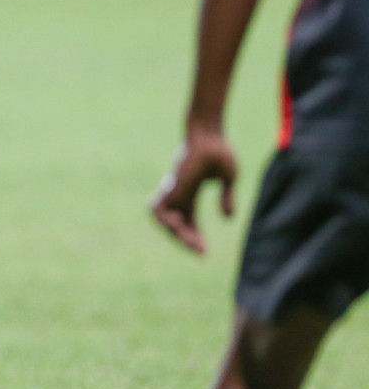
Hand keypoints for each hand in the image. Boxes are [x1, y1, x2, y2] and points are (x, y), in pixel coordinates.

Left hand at [150, 129, 238, 254]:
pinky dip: (165, 221)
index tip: (205, 252)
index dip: (194, 237)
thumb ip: (226, 197)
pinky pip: (159, 209)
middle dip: (187, 240)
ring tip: (189, 240)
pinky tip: (179, 226)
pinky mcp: (172, 187)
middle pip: (176, 226)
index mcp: (189, 195)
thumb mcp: (228, 178)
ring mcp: (173, 191)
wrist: (208, 135)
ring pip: (164, 220)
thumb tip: (228, 218)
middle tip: (201, 252)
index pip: (187, 222)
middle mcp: (178, 195)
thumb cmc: (218, 152)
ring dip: (175, 233)